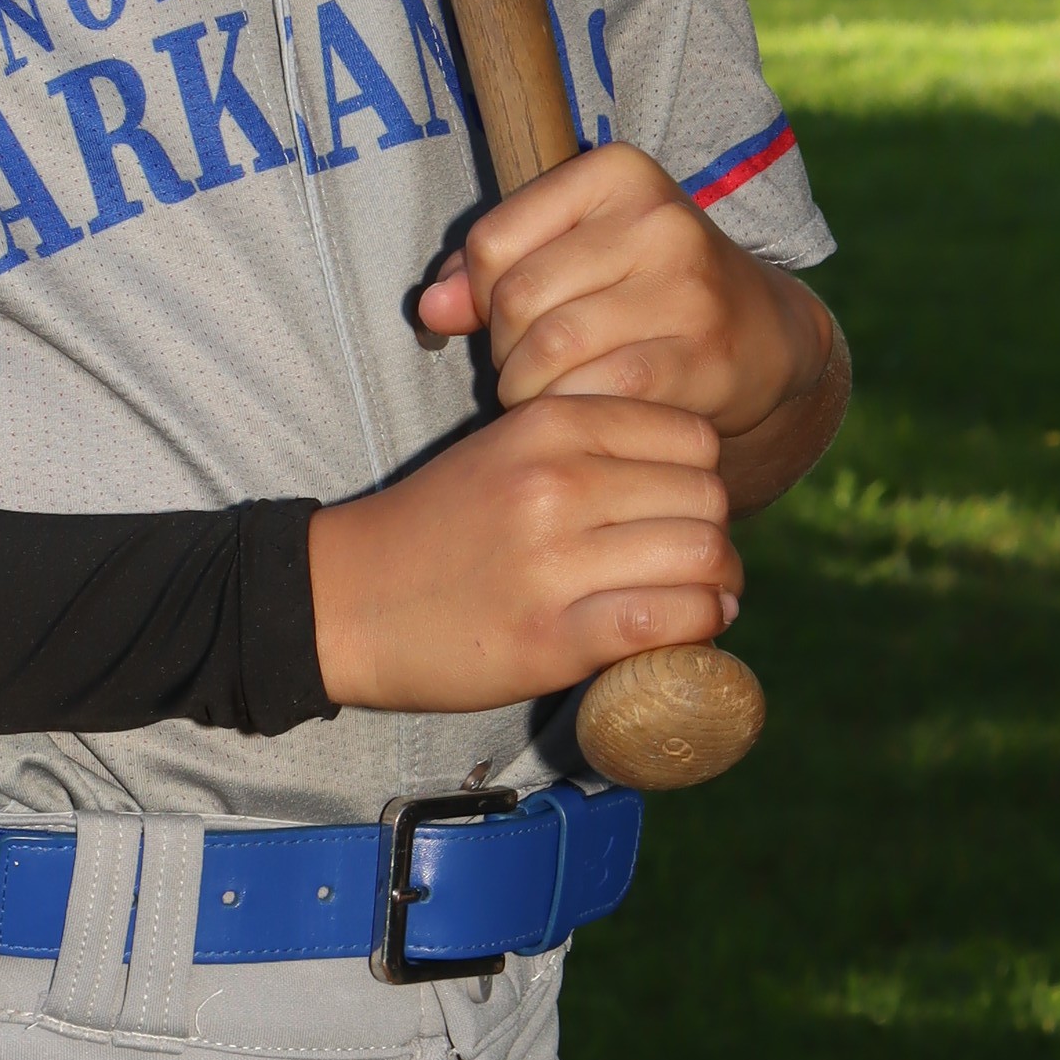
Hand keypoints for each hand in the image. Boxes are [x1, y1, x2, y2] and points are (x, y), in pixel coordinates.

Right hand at [307, 396, 740, 716]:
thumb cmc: (433, 529)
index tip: (678, 513)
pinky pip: (667, 619)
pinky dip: (695, 629)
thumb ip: (587, 450)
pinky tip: (685, 633)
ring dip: (716, 587)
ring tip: (697, 602)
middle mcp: (557, 481)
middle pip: (706, 496)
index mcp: (549, 424)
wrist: (343, 600)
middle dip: (713, 536)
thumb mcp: (504, 452)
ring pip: (701, 556)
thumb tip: (687, 482)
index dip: (700, 477)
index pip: (691, 436)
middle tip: (692, 567)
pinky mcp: (552, 634)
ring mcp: (555, 559)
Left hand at [415, 143, 842, 502]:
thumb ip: (489, 272)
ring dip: (530, 390)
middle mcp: (657, 218)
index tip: (512, 318)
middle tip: (528, 368)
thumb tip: (429, 309)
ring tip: (550, 392)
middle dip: (505, 350)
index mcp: (617, 171)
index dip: (482, 296)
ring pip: (549, 351)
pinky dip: (572, 413)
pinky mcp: (702, 354)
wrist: (761, 334)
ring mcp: (686, 286)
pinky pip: (596, 392)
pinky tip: (585, 412)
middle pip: (517, 299)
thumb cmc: (642, 289)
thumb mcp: (572, 253)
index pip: (492, 242)